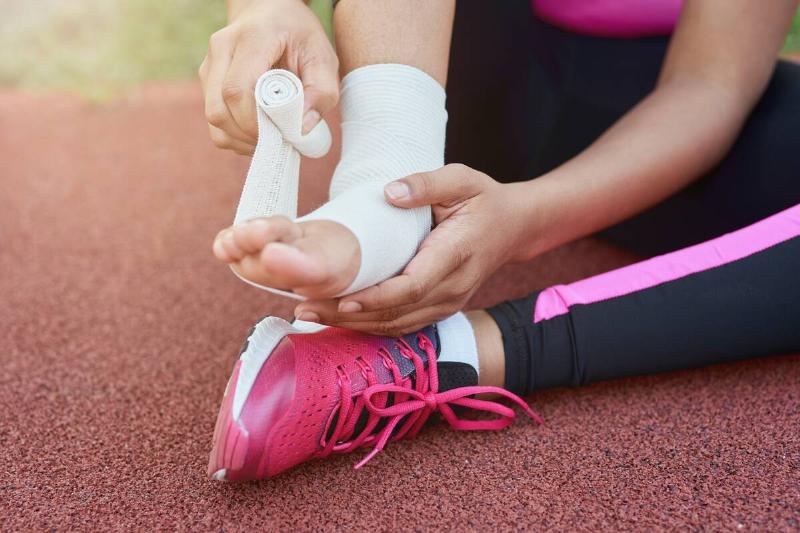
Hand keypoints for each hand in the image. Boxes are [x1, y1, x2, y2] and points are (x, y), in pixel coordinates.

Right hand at [198, 0, 338, 154]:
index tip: (282, 135)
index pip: (237, 90)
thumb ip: (322, 92)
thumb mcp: (323, 56)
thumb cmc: (299, 34)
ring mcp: (209, 66)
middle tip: (279, 141)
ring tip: (271, 137)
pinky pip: (214, 122)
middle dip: (249, 136)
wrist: (269, 10)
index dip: (255, 123)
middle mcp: (221, 50)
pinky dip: (235, 136)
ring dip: (241, 139)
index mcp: (251, 39)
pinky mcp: (207, 81)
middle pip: (218, 110)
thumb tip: (302, 129)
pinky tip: (258, 132)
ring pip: (213, 119)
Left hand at [295, 164, 534, 335]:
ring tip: (311, 314)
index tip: (342, 298)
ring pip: (397, 325)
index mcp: (456, 254)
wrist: (514, 228)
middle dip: (350, 314)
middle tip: (305, 307)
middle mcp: (453, 288)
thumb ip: (427, 184)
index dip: (377, 296)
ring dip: (353, 324)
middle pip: (398, 312)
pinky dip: (369, 325)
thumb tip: (389, 194)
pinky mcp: (439, 309)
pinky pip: (402, 325)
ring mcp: (447, 304)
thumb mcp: (462, 179)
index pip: (413, 285)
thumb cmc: (484, 201)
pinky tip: (337, 318)